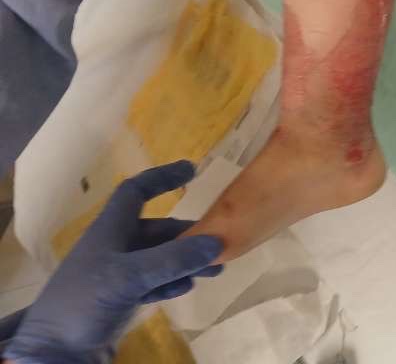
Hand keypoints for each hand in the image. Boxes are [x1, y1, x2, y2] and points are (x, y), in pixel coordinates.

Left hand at [4, 162, 223, 363]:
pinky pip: (154, 282)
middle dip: (188, 234)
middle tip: (220, 243)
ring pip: (160, 259)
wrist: (55, 351)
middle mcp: (114, 248)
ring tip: (215, 270)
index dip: (162, 178)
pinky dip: (172, 282)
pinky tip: (185, 287)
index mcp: (109, 231)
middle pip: (157, 230)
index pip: (135, 192)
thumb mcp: (129, 276)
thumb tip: (216, 243)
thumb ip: (173, 259)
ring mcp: (117, 275)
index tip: (192, 171)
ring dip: (186, 261)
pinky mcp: (121, 299)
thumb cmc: (84, 302)